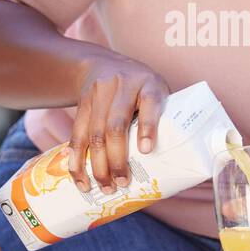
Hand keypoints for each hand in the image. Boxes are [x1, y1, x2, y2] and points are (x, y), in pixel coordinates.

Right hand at [69, 54, 169, 194]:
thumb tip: (173, 164)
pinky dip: (77, 160)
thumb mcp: (156, 92)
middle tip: (122, 182)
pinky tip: (81, 178)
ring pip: (94, 134)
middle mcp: (122, 85)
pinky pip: (76, 135)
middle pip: (116, 126)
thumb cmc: (140, 88)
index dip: (147, 127)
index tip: (146, 151)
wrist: (104, 64)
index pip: (149, 104)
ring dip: (97, 165)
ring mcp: (98, 93)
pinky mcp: (81, 103)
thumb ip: (162, 118)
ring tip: (105, 187)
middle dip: (117, 159)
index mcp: (149, 84)